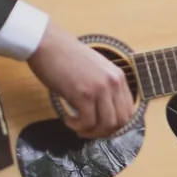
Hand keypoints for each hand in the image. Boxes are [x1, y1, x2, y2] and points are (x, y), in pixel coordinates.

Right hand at [29, 22, 132, 139]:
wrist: (47, 43)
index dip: (115, 125)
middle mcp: (113, 83)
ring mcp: (100, 88)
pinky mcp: (83, 94)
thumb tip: (103, 113)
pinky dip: (77, 126)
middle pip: (121, 121)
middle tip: (88, 131)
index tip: (100, 127)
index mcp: (118, 77)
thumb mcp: (95, 70)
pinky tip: (68, 120)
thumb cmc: (65, 57)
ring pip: (105, 125)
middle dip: (104, 132)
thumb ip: (103, 88)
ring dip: (90, 132)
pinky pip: (87, 122)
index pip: (128, 111)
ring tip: (76, 127)